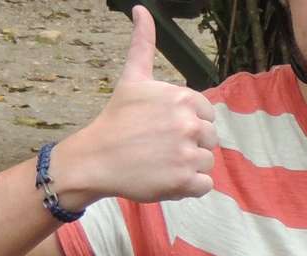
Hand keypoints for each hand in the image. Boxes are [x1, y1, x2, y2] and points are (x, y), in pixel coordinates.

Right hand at [52, 5, 217, 206]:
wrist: (96, 158)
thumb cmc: (116, 119)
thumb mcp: (132, 78)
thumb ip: (143, 44)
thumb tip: (141, 9)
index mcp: (183, 98)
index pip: (207, 115)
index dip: (188, 124)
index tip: (164, 128)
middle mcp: (188, 124)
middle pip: (210, 139)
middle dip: (190, 145)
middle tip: (160, 147)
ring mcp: (187, 153)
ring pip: (207, 162)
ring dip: (188, 166)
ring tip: (161, 162)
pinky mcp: (184, 181)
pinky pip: (204, 185)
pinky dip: (189, 187)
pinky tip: (165, 177)